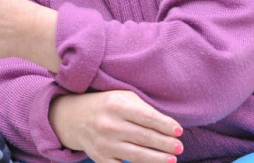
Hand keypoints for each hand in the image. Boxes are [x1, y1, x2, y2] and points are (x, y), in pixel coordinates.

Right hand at [49, 91, 183, 162]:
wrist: (73, 117)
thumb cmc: (106, 105)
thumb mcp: (122, 98)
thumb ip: (144, 109)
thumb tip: (169, 127)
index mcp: (116, 105)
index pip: (146, 117)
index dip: (165, 125)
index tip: (179, 131)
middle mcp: (109, 124)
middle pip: (143, 137)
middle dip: (164, 144)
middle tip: (179, 147)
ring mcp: (103, 143)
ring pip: (136, 155)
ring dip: (157, 159)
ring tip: (172, 160)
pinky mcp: (100, 158)